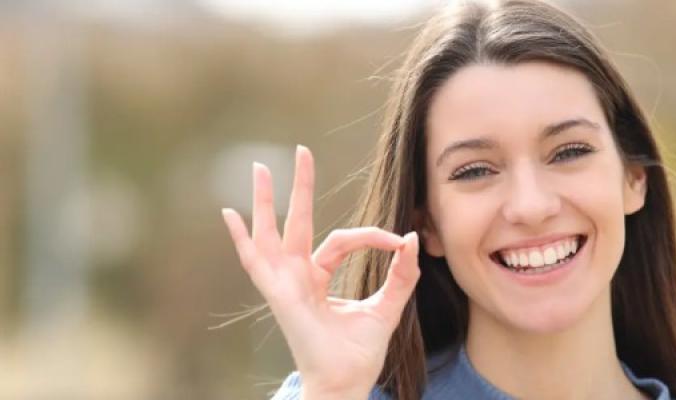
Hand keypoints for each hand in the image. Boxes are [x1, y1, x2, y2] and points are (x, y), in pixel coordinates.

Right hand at [221, 145, 419, 397]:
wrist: (346, 383)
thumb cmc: (359, 353)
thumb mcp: (386, 308)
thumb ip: (401, 275)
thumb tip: (413, 238)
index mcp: (319, 277)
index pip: (341, 240)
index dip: (372, 235)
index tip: (400, 240)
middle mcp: (298, 275)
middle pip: (298, 223)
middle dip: (301, 188)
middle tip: (302, 151)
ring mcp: (285, 284)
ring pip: (272, 234)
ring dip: (266, 202)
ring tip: (261, 169)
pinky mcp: (280, 294)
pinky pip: (256, 263)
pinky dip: (241, 240)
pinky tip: (230, 215)